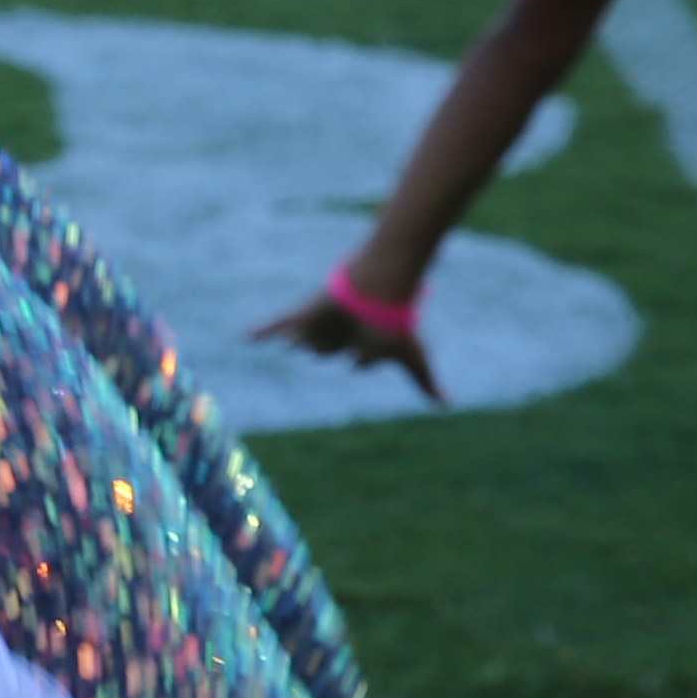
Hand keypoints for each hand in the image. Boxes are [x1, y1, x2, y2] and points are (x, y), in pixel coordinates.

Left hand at [262, 280, 442, 403]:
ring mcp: (320, 322)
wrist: (376, 292)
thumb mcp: (411, 358)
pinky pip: (279, 324)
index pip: (359, 359)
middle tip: (324, 346)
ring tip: (302, 336)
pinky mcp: (304, 313)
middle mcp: (341, 332)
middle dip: (328, 347)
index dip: (361, 358)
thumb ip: (426, 382)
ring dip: (306, 336)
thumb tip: (447, 405)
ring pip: (310, 337)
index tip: (359, 358)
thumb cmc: (394, 324)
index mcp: (364, 343)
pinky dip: (264, 331)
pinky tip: (248, 338)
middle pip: (330, 349)